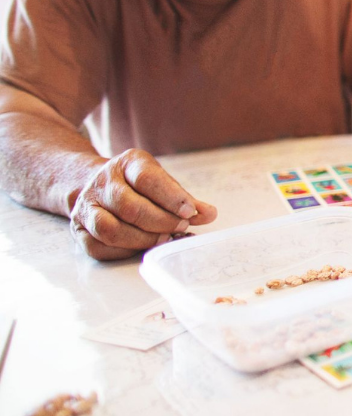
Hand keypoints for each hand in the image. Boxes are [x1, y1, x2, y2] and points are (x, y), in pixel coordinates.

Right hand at [69, 149, 216, 260]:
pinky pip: (99, 246)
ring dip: (142, 239)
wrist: (96, 184)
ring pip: (110, 229)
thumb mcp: (163, 182)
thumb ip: (186, 199)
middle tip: (181, 227)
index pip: (147, 179)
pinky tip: (142, 247)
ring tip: (164, 238)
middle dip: (161, 221)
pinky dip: (124, 251)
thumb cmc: (139, 186)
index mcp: (127, 164)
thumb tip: (209, 214)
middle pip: (130, 207)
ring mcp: (86, 206)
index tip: (191, 212)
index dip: (171, 197)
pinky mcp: (78, 229)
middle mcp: (102, 182)